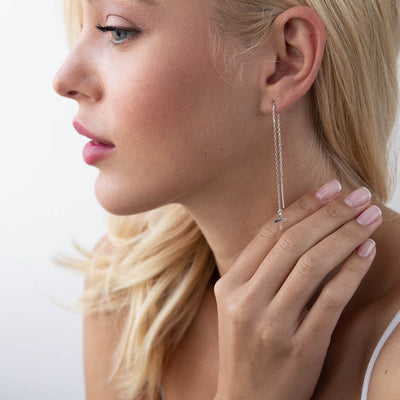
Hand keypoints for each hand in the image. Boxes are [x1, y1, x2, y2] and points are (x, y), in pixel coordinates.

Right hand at [213, 180, 381, 399]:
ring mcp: (272, 324)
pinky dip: (351, 270)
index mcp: (229, 285)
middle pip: (292, 244)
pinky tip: (367, 251)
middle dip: (329, 214)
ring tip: (369, 217)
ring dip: (345, 236)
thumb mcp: (239, 306)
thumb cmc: (248, 348)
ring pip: (313, 265)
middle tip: (358, 196)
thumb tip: (299, 228)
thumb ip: (260, 271)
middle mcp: (246, 301)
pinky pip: (331, 299)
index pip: (268, 234)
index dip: (302, 207)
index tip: (329, 188)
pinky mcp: (301, 346)